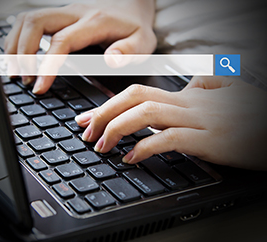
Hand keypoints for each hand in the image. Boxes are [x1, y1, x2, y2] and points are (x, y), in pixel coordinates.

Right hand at [4, 0, 156, 93]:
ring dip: (16, 45)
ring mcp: (65, 12)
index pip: (62, 42)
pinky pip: (31, 21)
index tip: (39, 87)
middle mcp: (75, 13)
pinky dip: (19, 38)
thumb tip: (111, 61)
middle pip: (35, 22)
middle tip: (24, 79)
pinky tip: (19, 56)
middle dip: (22, 53)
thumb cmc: (135, 27)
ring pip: (28, 19)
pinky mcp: (59, 16)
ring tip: (16, 70)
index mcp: (94, 22)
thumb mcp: (143, 41)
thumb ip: (130, 51)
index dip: (47, 65)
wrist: (132, 6)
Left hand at [75, 77, 266, 169]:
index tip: (89, 118)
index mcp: (187, 96)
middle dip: (104, 112)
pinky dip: (145, 148)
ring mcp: (199, 120)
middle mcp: (188, 104)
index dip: (110, 104)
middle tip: (85, 130)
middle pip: (136, 97)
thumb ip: (204, 89)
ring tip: (100, 145)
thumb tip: (191, 85)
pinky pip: (170, 139)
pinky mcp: (210, 139)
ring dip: (117, 128)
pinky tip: (130, 158)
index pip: (138, 92)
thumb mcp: (223, 97)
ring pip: (148, 114)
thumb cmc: (249, 116)